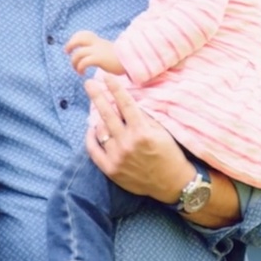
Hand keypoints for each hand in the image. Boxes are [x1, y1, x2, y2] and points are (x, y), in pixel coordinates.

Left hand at [65, 32, 124, 75]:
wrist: (132, 61)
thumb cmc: (121, 60)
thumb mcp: (109, 52)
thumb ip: (101, 51)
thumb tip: (93, 57)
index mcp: (99, 41)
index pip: (84, 34)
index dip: (74, 39)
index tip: (71, 47)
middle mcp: (97, 44)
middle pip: (78, 39)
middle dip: (69, 45)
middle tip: (67, 53)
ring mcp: (98, 51)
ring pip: (78, 53)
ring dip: (74, 63)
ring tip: (77, 70)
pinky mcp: (99, 59)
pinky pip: (84, 62)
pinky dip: (79, 68)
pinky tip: (82, 74)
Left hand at [83, 74, 185, 201]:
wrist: (172, 183)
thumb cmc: (169, 154)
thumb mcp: (162, 132)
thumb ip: (145, 117)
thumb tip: (128, 102)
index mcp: (142, 131)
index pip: (125, 104)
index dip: (115, 88)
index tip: (106, 77)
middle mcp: (127, 143)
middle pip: (107, 114)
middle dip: (97, 96)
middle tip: (89, 84)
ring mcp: (117, 157)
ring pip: (100, 130)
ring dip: (97, 117)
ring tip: (96, 109)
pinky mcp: (111, 169)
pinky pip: (93, 149)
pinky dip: (90, 137)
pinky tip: (91, 129)